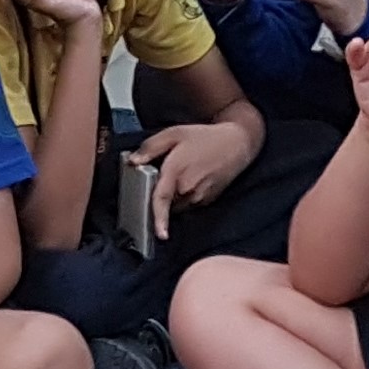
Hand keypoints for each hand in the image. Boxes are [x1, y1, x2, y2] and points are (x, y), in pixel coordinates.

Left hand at [128, 122, 254, 234]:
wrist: (236, 144)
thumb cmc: (204, 137)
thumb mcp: (174, 133)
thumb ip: (151, 147)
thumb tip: (133, 161)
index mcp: (176, 171)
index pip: (161, 200)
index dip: (158, 219)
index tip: (159, 235)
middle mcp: (188, 189)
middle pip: (165, 202)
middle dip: (161, 193)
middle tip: (165, 173)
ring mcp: (199, 197)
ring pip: (177, 204)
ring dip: (174, 196)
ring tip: (182, 173)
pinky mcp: (207, 200)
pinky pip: (189, 204)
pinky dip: (185, 196)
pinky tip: (192, 178)